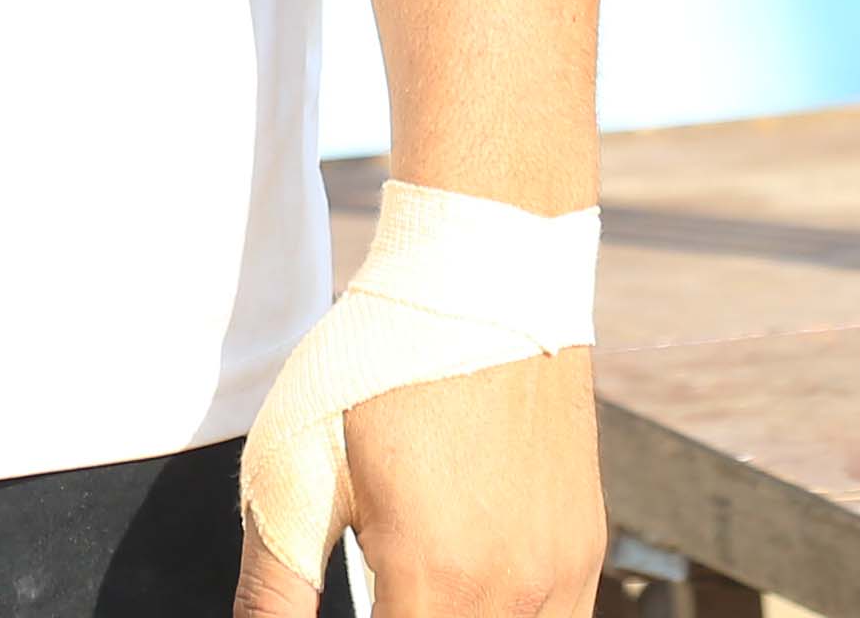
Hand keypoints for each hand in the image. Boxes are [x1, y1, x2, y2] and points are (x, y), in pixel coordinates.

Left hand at [234, 349, 607, 617]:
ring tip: (409, 598)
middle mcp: (513, 591)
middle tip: (373, 598)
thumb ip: (274, 591)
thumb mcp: (294, 476)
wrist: (481, 275)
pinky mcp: (585, 550)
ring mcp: (561, 573)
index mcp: (435, 580)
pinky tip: (467, 603)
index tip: (356, 605)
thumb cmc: (374, 367)